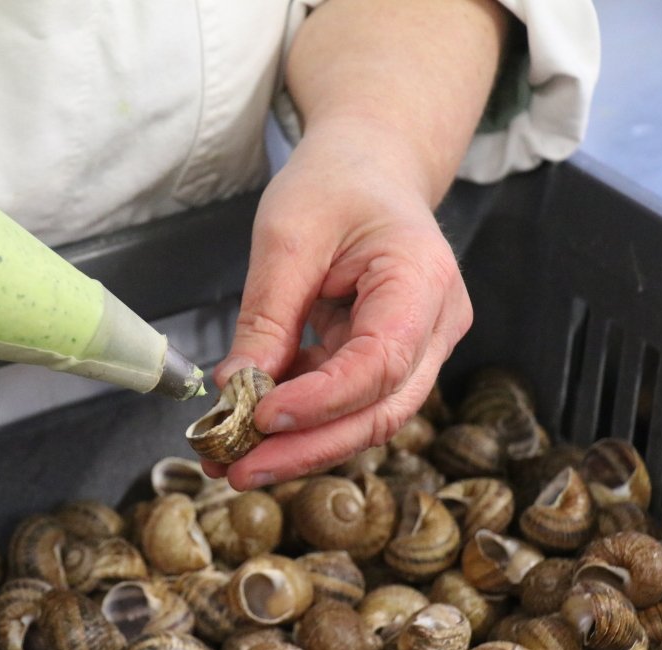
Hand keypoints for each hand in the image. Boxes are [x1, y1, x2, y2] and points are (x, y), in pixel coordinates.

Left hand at [205, 123, 472, 489]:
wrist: (369, 168)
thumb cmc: (335, 185)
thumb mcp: (288, 236)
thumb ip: (267, 316)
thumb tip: (234, 389)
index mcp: (423, 279)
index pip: (381, 363)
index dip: (322, 400)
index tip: (260, 418)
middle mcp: (435, 325)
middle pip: (380, 410)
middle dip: (306, 448)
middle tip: (234, 468)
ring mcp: (417, 348)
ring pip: (364, 419)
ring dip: (297, 446)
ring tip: (226, 460)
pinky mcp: (387, 361)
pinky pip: (345, 403)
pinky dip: (298, 421)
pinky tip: (247, 431)